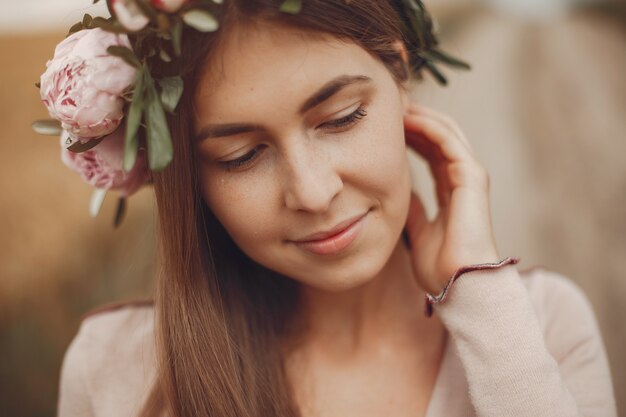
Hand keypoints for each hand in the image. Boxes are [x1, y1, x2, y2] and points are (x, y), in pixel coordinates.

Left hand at [403, 103, 500, 294]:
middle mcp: (462, 178)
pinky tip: (408, 118)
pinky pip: (448, 142)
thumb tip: (400, 194)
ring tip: (395, 103)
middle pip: (439, 136)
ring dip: (421, 115)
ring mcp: (470, 175)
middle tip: (388, 104)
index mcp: (451, 190)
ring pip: (445, 132)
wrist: (459, 285)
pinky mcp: (472, 177)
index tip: (386, 124)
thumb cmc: (440, 266)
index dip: (411, 134)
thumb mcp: (418, 231)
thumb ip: (413, 210)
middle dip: (415, 118)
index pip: (431, 151)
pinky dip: (429, 126)